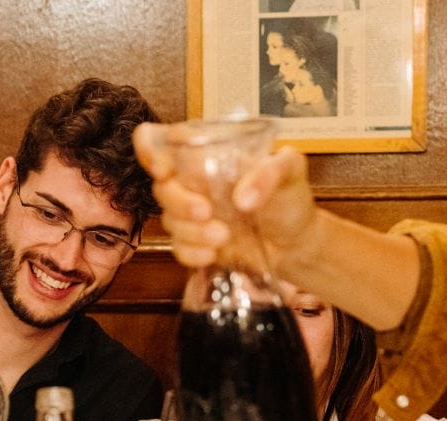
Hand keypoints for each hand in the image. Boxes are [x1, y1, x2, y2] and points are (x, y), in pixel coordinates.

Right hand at [133, 123, 318, 270]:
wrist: (296, 242)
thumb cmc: (290, 198)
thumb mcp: (292, 169)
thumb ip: (272, 170)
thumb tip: (242, 198)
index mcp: (206, 154)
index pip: (159, 140)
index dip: (149, 151)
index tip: (165, 170)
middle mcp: (192, 181)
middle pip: (159, 187)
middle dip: (179, 202)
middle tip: (207, 212)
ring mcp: (191, 213)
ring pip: (168, 220)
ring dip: (192, 232)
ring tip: (224, 236)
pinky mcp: (195, 242)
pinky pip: (178, 248)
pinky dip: (192, 253)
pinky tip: (213, 254)